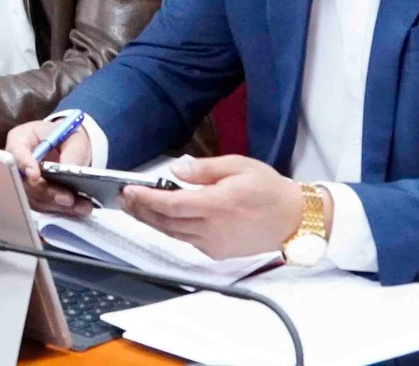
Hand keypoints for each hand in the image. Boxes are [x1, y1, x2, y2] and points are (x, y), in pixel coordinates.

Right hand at [5, 118, 95, 217]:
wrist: (69, 148)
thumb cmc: (67, 137)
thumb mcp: (74, 138)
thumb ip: (72, 152)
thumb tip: (70, 169)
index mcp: (21, 139)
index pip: (16, 151)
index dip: (24, 164)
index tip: (35, 175)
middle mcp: (17, 162)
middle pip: (24, 181)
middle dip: (47, 191)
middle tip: (68, 198)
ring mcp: (24, 181)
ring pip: (34, 197)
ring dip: (57, 204)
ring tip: (81, 206)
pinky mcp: (33, 196)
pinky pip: (43, 206)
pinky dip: (61, 209)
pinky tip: (78, 209)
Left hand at [120, 155, 304, 260]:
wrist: (294, 219)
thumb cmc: (268, 189)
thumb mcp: (238, 166)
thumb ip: (204, 169)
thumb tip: (176, 169)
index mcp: (217, 205)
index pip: (171, 204)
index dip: (146, 198)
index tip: (130, 190)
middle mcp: (213, 229)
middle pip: (166, 222)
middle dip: (141, 210)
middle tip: (125, 198)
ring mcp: (215, 244)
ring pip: (173, 234)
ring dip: (151, 221)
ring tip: (135, 207)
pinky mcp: (218, 253)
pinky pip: (187, 241)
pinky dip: (170, 229)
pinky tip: (162, 218)